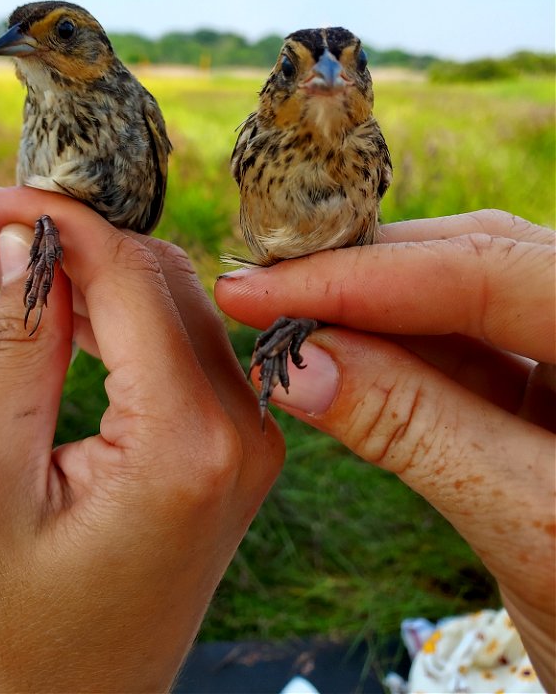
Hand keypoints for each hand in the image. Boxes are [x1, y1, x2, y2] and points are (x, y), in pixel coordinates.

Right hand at [0, 186, 283, 693]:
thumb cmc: (14, 613)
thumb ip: (16, 347)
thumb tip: (23, 240)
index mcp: (187, 444)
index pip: (133, 280)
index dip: (60, 225)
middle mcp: (245, 430)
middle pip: (165, 280)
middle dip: (77, 241)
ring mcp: (254, 437)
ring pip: (178, 304)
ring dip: (97, 275)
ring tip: (7, 262)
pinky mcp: (239, 443)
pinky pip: (185, 347)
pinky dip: (124, 318)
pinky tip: (62, 307)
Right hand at [215, 210, 554, 689]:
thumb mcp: (533, 531)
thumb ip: (417, 430)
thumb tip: (299, 364)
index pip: (492, 269)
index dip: (367, 276)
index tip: (266, 289)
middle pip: (477, 260)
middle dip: (363, 276)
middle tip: (263, 291)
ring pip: (463, 302)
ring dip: (367, 313)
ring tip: (285, 323)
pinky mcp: (546, 396)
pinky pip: (462, 354)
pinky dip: (390, 356)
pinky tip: (334, 358)